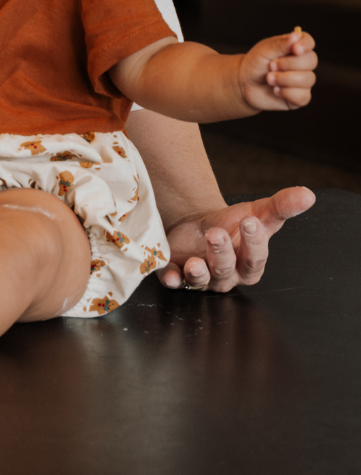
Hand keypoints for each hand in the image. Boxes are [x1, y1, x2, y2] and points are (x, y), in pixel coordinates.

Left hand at [159, 186, 315, 291]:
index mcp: (250, 263)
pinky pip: (174, 281)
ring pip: (202, 278)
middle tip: (216, 233)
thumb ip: (282, 206)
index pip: (255, 258)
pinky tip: (168, 275)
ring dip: (198, 271)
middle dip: (221, 253)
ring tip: (194, 261)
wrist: (201, 227)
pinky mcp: (177, 273)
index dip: (253, 242)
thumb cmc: (234, 225)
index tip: (249, 221)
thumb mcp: (258, 213)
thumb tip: (308, 194)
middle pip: (226, 269)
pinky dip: (171, 279)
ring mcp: (203, 277)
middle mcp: (227, 275)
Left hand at [239, 30, 316, 110]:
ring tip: (269, 79)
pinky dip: (286, 93)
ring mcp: (303, 80)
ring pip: (308, 79)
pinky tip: (275, 90)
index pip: (308, 42)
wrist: (244, 84)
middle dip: (288, 64)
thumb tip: (297, 34)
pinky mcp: (300, 96)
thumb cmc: (255, 64)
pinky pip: (303, 96)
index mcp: (294, 47)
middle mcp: (302, 63)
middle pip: (311, 60)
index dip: (305, 45)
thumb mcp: (264, 51)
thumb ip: (280, 44)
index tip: (295, 49)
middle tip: (270, 66)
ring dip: (284, 79)